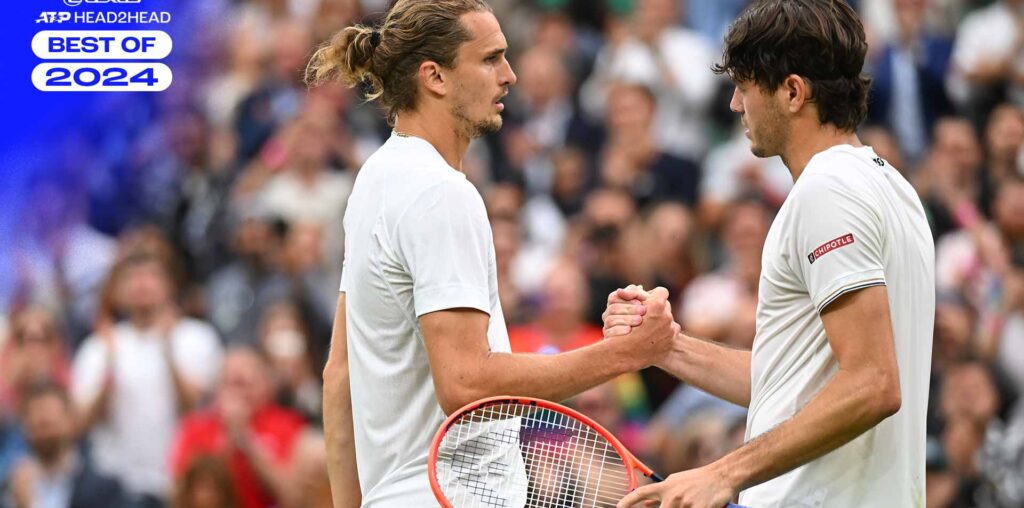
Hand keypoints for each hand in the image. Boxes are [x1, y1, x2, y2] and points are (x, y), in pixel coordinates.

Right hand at [603, 284, 648, 337]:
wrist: (646, 340)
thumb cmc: (645, 316)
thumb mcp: (644, 303)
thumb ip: (639, 295)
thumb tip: (639, 287)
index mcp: (614, 303)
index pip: (614, 297)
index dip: (627, 299)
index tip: (640, 302)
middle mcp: (608, 314)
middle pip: (613, 308)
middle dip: (629, 309)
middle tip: (644, 311)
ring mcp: (606, 326)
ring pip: (610, 320)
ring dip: (626, 319)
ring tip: (640, 320)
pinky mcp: (608, 339)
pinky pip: (609, 333)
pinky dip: (619, 330)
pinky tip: (629, 330)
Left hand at [617, 464, 735, 507]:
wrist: (721, 476)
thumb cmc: (697, 481)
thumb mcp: (676, 483)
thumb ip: (661, 494)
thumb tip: (644, 504)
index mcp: (666, 486)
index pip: (641, 493)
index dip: (628, 501)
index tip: (618, 507)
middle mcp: (673, 494)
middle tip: (676, 507)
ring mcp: (686, 503)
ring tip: (692, 502)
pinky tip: (699, 505)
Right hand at [620, 286, 678, 368]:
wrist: (625, 355)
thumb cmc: (622, 330)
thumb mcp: (622, 308)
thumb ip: (634, 295)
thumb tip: (640, 288)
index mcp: (656, 305)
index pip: (661, 292)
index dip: (654, 295)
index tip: (647, 301)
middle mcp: (666, 315)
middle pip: (665, 305)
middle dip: (657, 309)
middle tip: (647, 315)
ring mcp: (670, 328)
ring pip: (668, 318)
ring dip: (661, 321)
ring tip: (650, 327)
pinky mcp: (672, 339)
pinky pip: (671, 330)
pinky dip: (665, 332)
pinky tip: (654, 336)